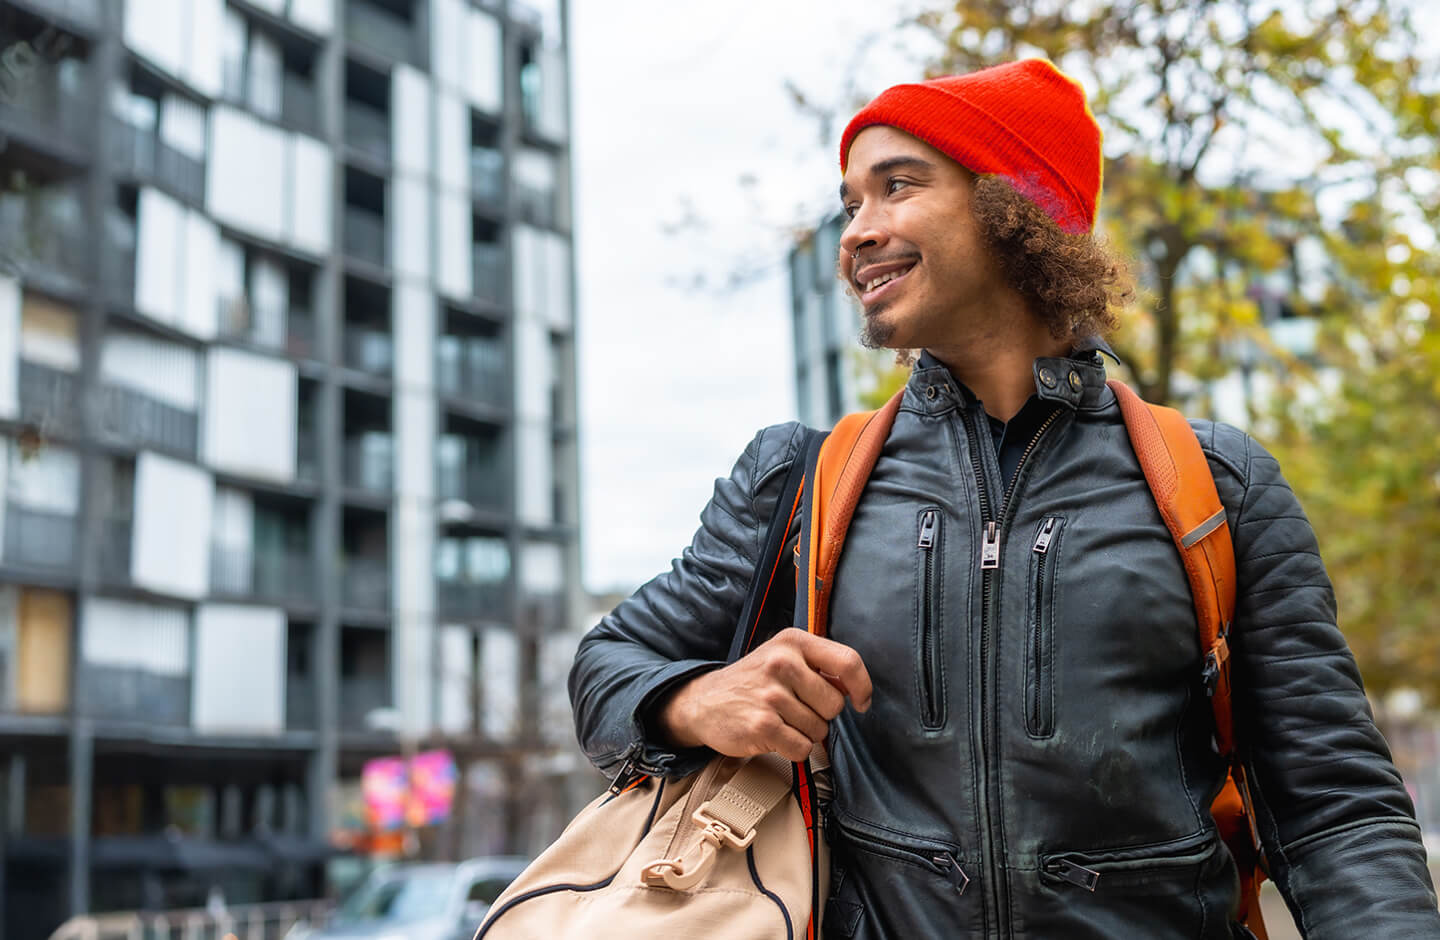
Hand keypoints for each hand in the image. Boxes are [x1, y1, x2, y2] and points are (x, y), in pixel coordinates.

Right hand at [656, 631, 872, 762]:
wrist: (704, 701)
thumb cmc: (752, 681)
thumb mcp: (782, 656)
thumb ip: (818, 665)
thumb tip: (854, 690)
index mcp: (793, 642)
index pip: (848, 662)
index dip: (862, 687)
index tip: (860, 702)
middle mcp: (782, 663)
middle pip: (835, 704)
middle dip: (822, 715)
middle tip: (796, 709)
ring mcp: (770, 694)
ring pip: (819, 729)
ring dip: (805, 733)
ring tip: (780, 720)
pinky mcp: (762, 725)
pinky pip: (802, 748)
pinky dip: (793, 749)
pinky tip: (775, 735)